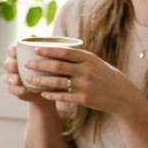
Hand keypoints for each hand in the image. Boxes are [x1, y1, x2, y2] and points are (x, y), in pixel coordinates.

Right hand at [2, 44, 48, 103]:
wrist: (51, 86)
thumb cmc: (49, 67)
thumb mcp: (48, 56)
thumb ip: (41, 46)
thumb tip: (33, 34)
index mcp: (19, 55)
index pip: (11, 50)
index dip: (12, 51)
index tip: (17, 51)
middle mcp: (12, 65)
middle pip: (7, 64)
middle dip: (12, 65)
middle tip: (20, 66)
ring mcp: (12, 78)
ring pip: (7, 77)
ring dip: (13, 78)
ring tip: (20, 80)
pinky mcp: (15, 90)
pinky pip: (13, 90)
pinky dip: (19, 90)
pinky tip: (25, 90)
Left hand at [21, 46, 145, 116]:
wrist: (122, 96)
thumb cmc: (106, 76)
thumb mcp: (96, 63)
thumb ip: (79, 58)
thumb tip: (57, 49)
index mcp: (89, 59)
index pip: (65, 52)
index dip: (49, 50)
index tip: (35, 49)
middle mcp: (87, 71)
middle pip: (58, 67)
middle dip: (39, 65)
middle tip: (25, 63)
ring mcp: (85, 85)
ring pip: (58, 82)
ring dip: (41, 80)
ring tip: (28, 78)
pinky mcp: (85, 99)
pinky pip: (64, 96)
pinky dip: (51, 94)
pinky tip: (41, 93)